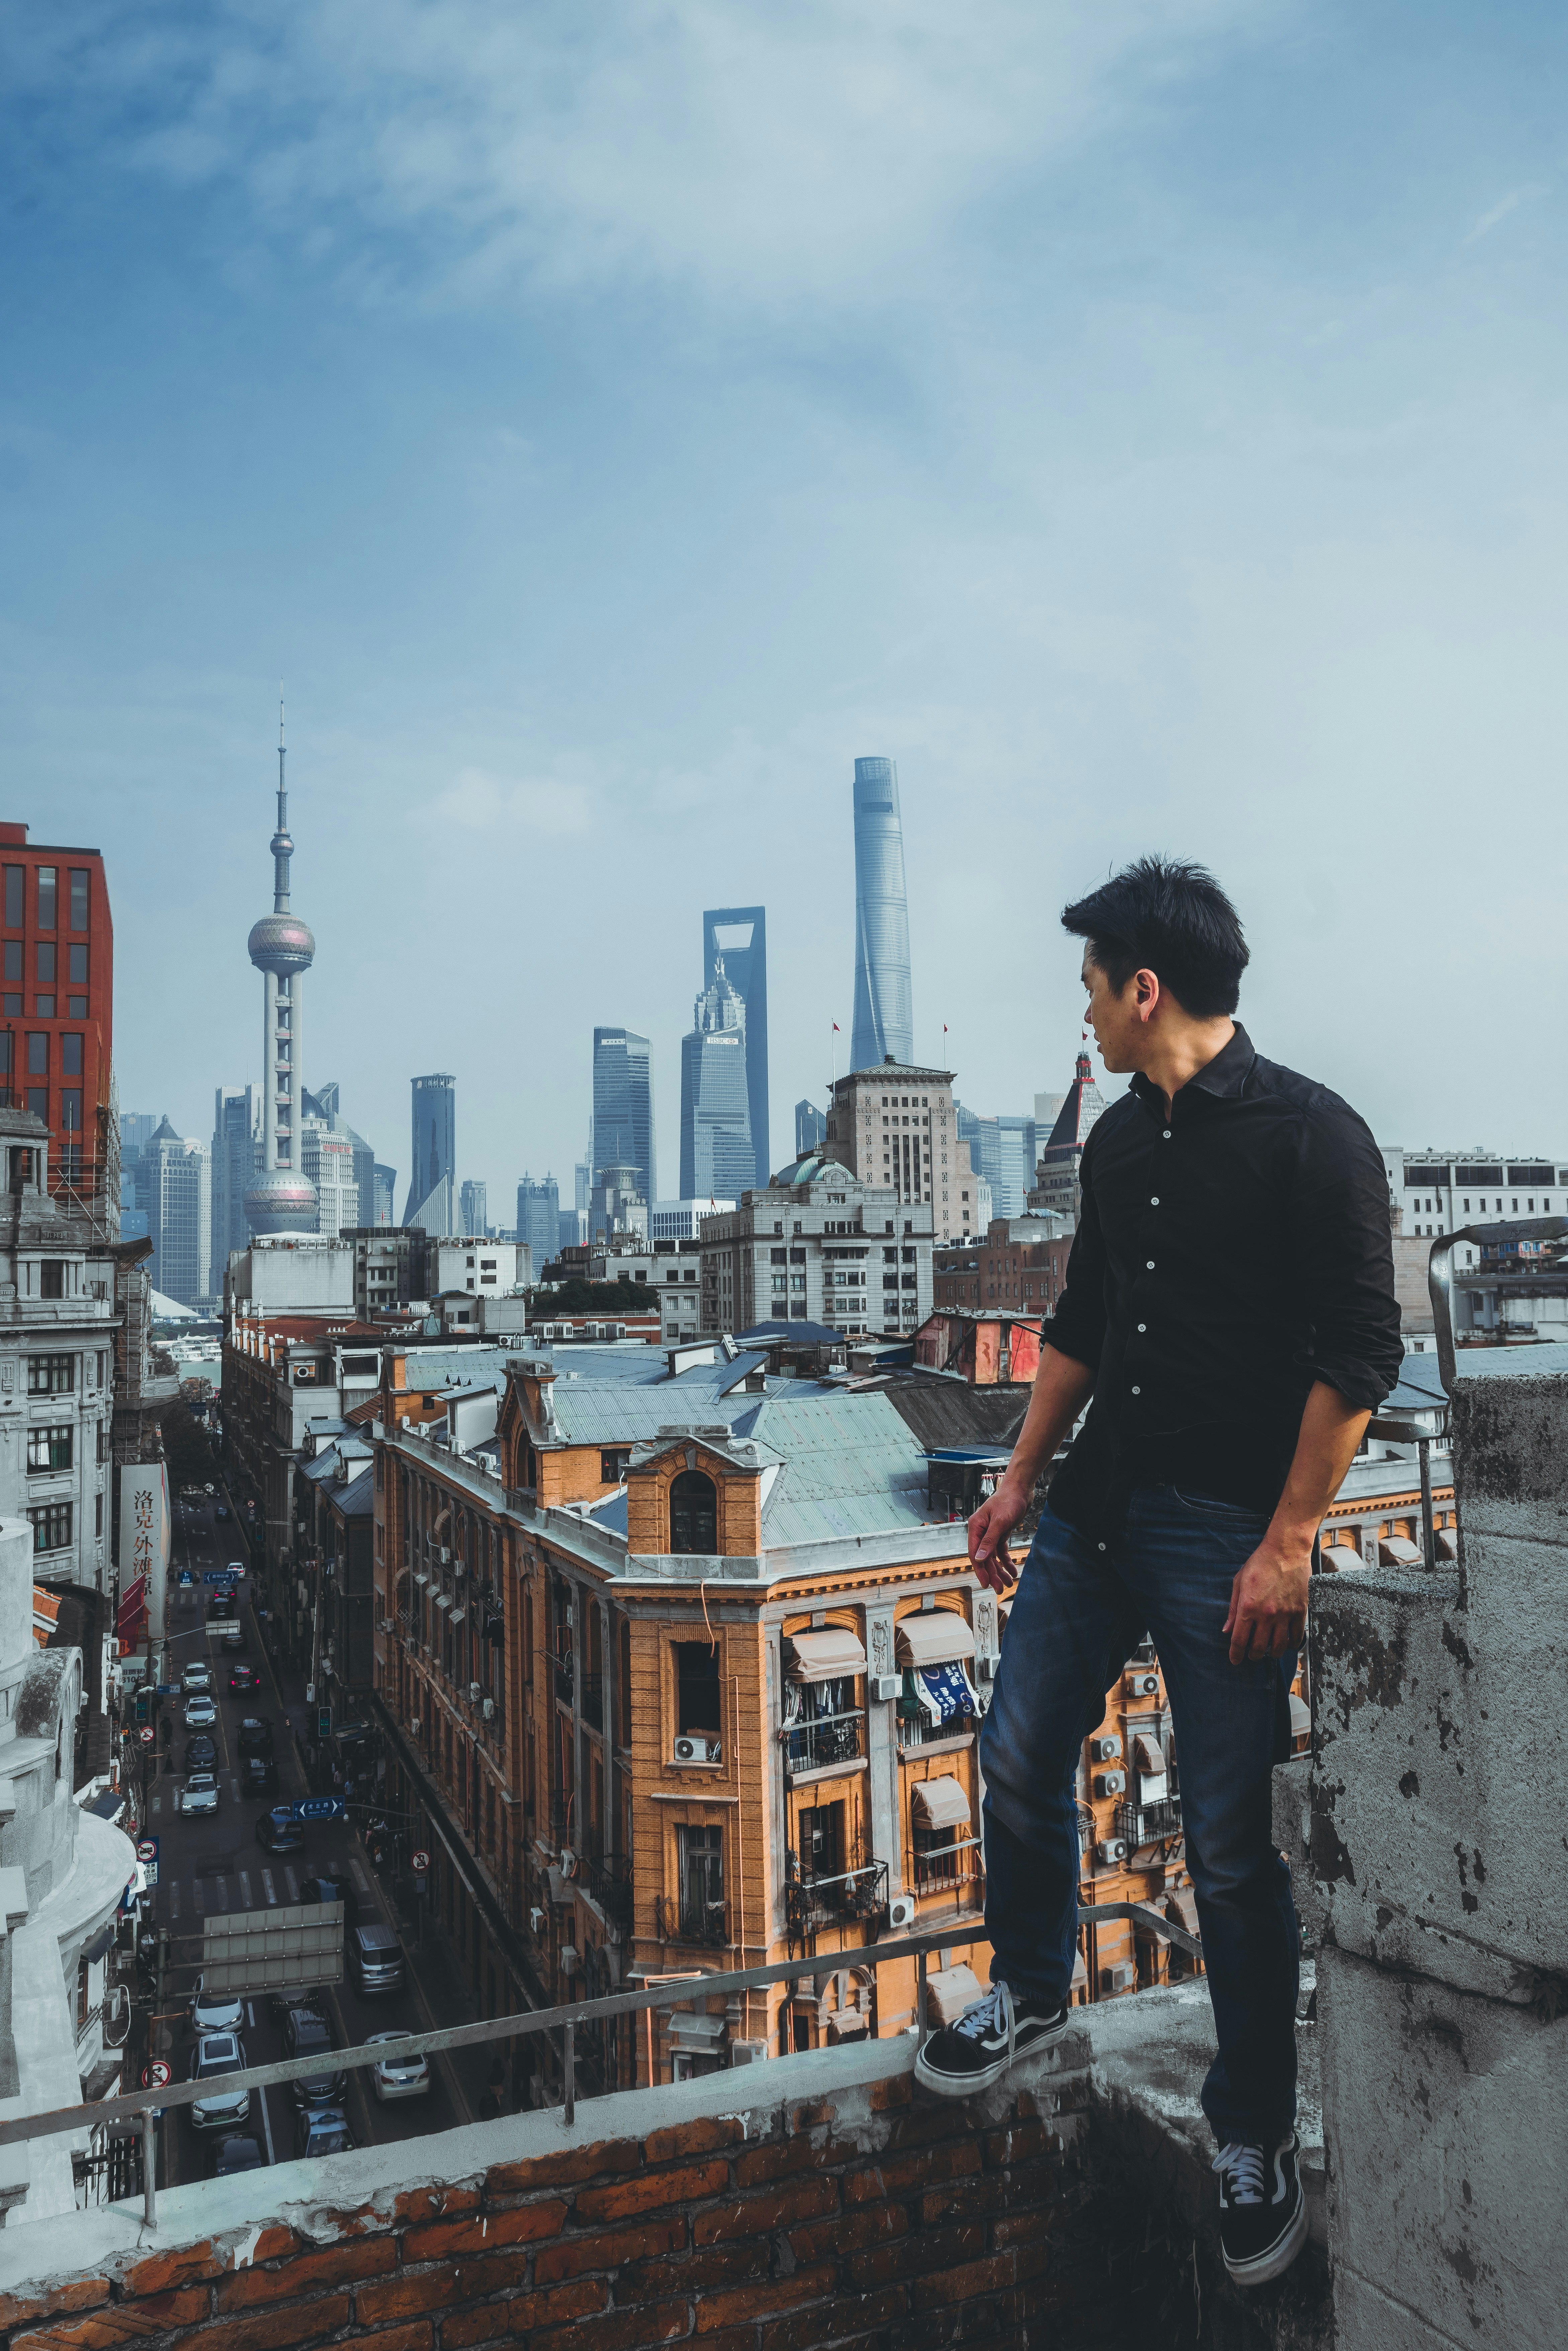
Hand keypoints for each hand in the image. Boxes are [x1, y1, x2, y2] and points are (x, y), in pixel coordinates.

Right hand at [968, 1483, 1028, 1591]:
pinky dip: (1006, 1561)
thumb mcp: (1000, 1522)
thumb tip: (980, 1559)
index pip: (974, 1553)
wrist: (1021, 1489)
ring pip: (993, 1556)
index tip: (986, 1584)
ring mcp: (990, 1532)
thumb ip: (989, 1541)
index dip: (980, 1570)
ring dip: (1000, 1570)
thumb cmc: (1009, 1501)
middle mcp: (981, 1530)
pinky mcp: (1000, 1532)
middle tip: (1000, 1588)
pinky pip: (1001, 1550)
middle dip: (992, 1573)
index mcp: (975, 1527)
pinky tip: (1012, 1570)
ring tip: (1008, 1583)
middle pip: (984, 1557)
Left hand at [1223, 1542, 1309, 1665]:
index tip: (1235, 1660)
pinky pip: (1297, 1637)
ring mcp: (1285, 1614)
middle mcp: (1267, 1614)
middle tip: (1251, 1655)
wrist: (1286, 1551)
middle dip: (1253, 1656)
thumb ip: (1233, 1609)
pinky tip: (1287, 1644)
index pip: (1239, 1640)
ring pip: (1279, 1647)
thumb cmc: (1260, 1563)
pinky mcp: (1300, 1611)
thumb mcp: (1239, 1582)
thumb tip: (1227, 1630)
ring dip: (1272, 1653)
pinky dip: (1291, 1645)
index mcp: (1248, 1607)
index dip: (1236, 1654)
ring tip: (1268, 1651)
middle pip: (1259, 1647)